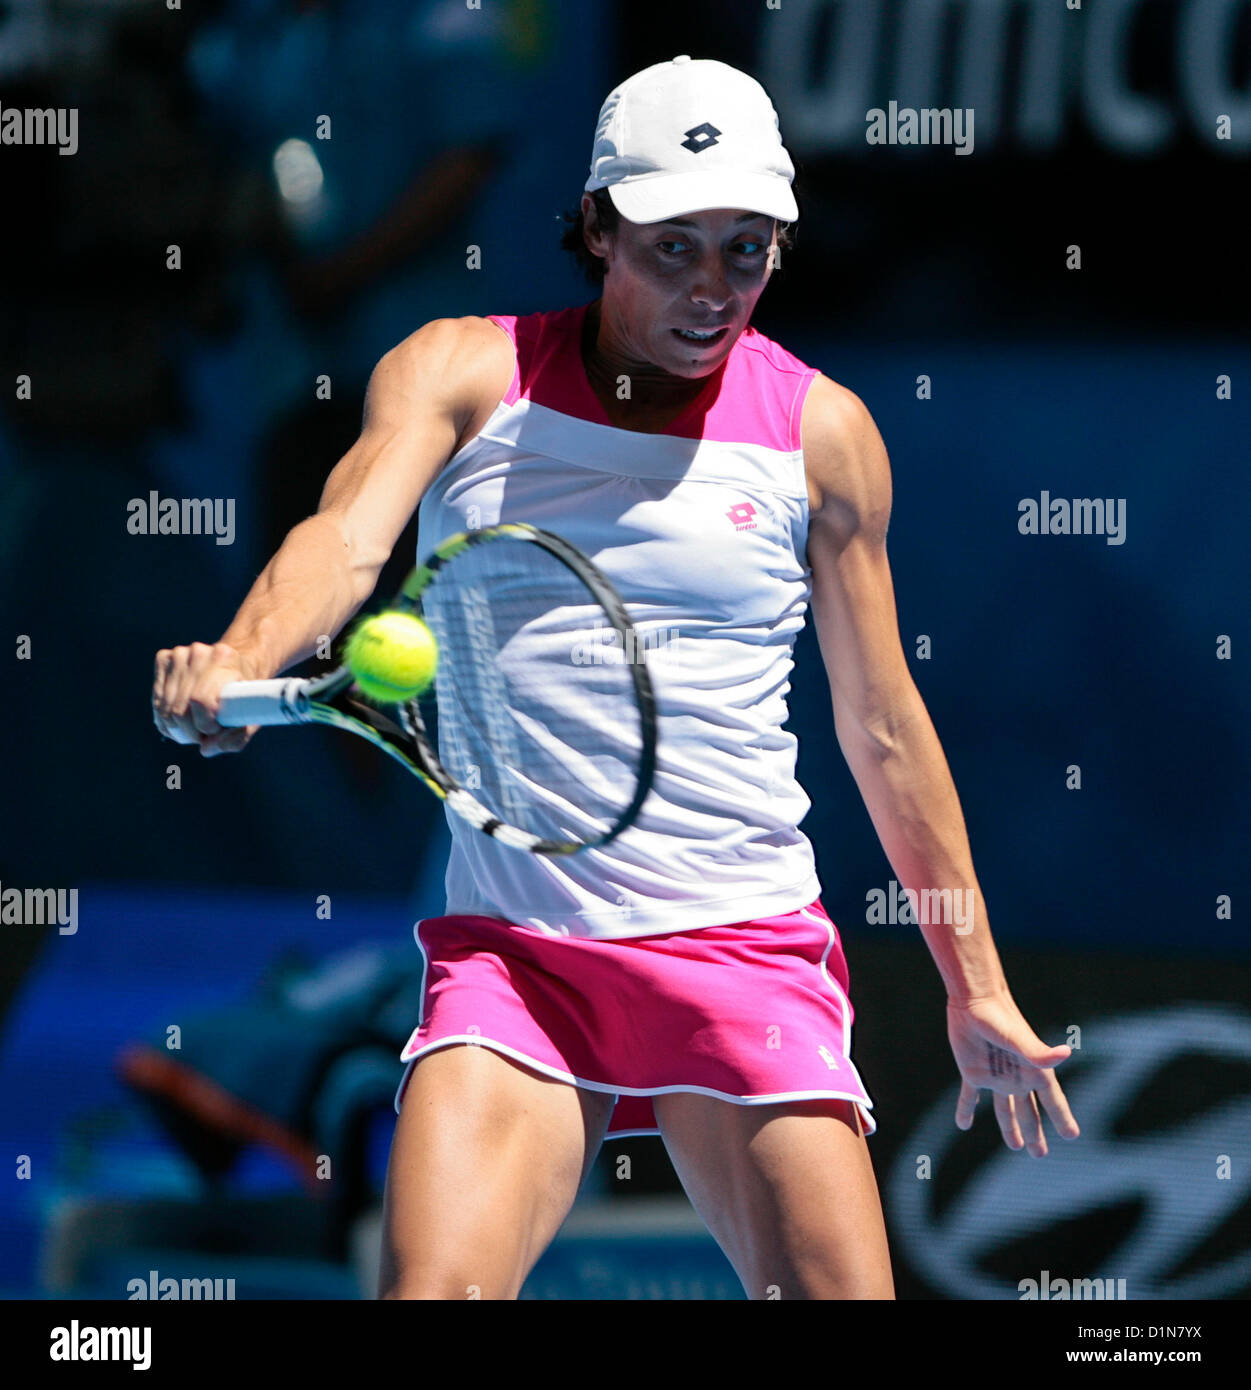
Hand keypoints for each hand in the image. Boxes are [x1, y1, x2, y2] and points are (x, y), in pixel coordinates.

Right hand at [152, 641, 260, 756]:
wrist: (238, 662)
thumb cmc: (245, 694)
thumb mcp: (252, 717)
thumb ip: (235, 739)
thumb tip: (205, 749)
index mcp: (225, 659)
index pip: (201, 701)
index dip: (204, 725)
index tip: (214, 730)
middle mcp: (200, 652)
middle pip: (180, 709)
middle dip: (190, 732)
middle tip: (203, 735)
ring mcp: (179, 654)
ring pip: (165, 707)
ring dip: (177, 728)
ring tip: (193, 729)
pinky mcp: (164, 658)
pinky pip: (157, 700)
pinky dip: (165, 718)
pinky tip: (180, 720)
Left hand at [947, 990, 1079, 1155]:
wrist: (974, 999)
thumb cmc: (1000, 1017)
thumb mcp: (1019, 1039)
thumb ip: (1039, 1052)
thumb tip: (1066, 1053)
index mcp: (1032, 1071)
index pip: (1052, 1101)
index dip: (1062, 1117)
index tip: (1072, 1135)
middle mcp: (1015, 1077)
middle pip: (1028, 1111)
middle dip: (1035, 1132)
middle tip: (1040, 1154)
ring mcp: (993, 1076)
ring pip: (1004, 1108)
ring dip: (1010, 1127)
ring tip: (1017, 1147)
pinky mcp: (972, 1070)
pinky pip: (969, 1097)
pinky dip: (966, 1110)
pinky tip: (963, 1124)